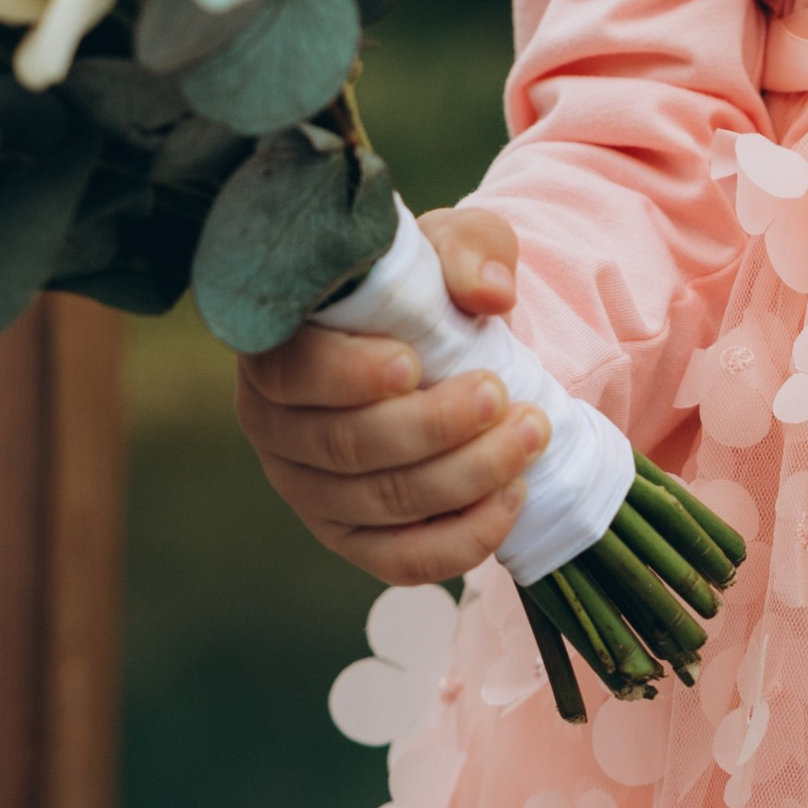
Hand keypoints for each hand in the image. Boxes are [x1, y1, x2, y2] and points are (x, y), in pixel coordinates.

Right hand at [233, 204, 550, 583]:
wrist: (447, 344)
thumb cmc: (428, 289)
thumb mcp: (449, 248)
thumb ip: (470, 251)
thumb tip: (492, 292)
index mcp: (278, 348)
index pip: (290, 372)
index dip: (346, 375)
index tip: (413, 364)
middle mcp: (278, 427)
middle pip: (344, 446)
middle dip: (432, 427)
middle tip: (499, 396)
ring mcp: (309, 491)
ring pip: (379, 503)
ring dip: (464, 476)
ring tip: (529, 435)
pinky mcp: (351, 538)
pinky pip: (399, 559)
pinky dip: (461, 539)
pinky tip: (511, 497)